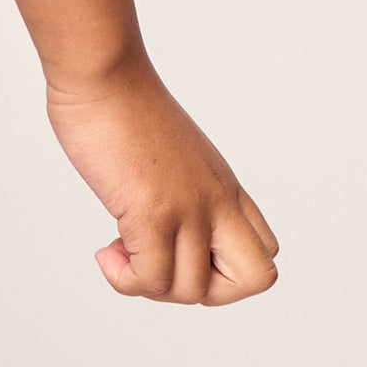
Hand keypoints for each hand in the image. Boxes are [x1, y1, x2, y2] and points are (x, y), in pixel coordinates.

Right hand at [45, 59, 277, 304]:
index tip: (176, 249)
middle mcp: (216, 201)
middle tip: (159, 264)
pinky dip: (124, 279)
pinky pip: (150, 278)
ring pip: (192, 290)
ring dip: (148, 285)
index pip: (263, 251)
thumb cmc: (123, 107)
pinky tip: (104, 252)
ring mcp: (188, 209)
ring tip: (117, 250)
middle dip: (206, 292)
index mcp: (225, 187)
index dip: (221, 268)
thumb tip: (156, 224)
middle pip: (255, 279)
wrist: (103, 73)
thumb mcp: (172, 154)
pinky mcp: (153, 212)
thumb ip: (181, 189)